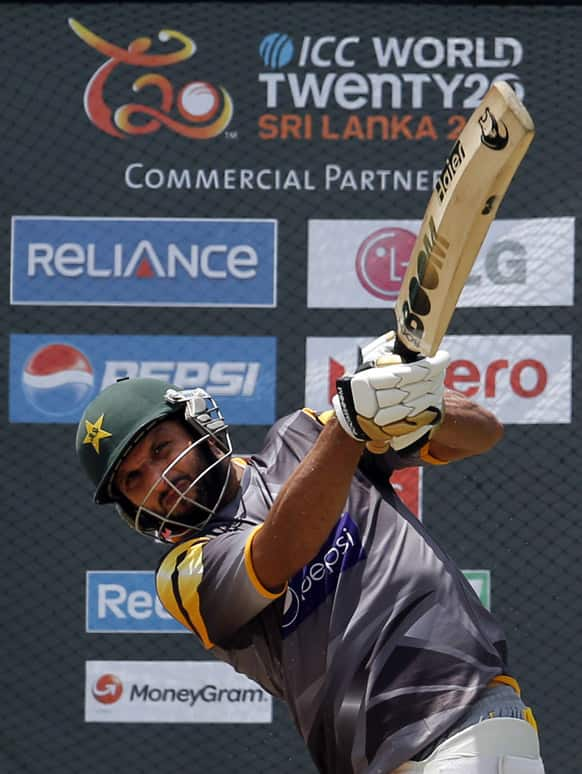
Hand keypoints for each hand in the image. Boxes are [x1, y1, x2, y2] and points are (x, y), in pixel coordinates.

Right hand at [332, 347, 449, 452]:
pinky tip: (433, 397)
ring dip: (431, 392)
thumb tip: (411, 343)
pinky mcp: (387, 429)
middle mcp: (370, 401)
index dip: (428, 366)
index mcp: (365, 381)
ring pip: (413, 404)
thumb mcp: (370, 361)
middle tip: (443, 364)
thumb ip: (389, 351)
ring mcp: (378, 418)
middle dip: (433, 376)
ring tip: (440, 380)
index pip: (404, 373)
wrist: (349, 413)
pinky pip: (411, 418)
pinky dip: (425, 407)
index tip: (443, 356)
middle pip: (411, 388)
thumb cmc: (364, 380)